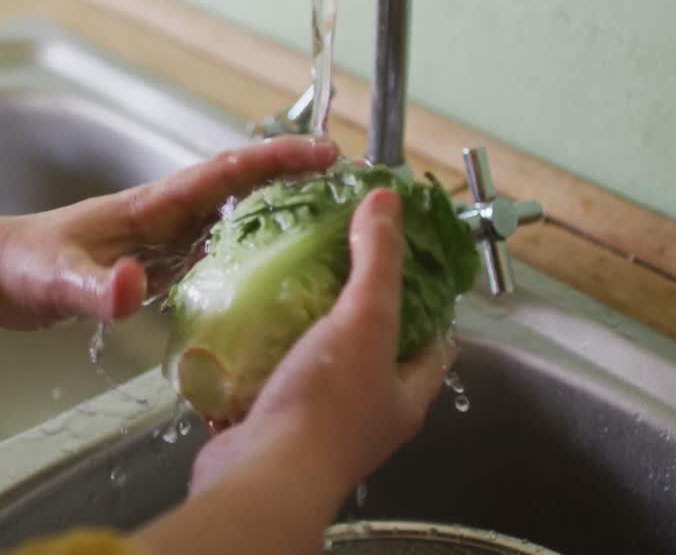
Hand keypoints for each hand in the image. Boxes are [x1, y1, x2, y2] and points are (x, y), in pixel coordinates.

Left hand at [0, 136, 340, 329]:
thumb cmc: (20, 267)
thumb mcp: (55, 281)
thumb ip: (94, 287)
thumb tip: (132, 288)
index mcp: (150, 208)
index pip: (223, 174)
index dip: (274, 161)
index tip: (323, 153)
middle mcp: (163, 219)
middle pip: (240, 190)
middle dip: (293, 179)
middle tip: (349, 184)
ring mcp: (160, 242)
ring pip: (231, 221)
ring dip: (277, 215)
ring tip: (329, 223)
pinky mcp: (152, 268)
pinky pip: (212, 255)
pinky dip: (247, 255)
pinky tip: (271, 278)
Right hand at [188, 188, 453, 494]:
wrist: (263, 474)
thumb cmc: (326, 407)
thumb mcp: (365, 319)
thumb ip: (377, 260)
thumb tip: (388, 202)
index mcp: (403, 396)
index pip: (434, 346)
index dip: (429, 308)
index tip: (410, 269)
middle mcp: (366, 415)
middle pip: (371, 355)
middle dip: (355, 316)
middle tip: (336, 270)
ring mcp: (316, 424)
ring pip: (316, 369)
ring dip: (300, 336)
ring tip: (285, 290)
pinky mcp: (270, 427)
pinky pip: (266, 385)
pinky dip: (255, 360)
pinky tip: (242, 329)